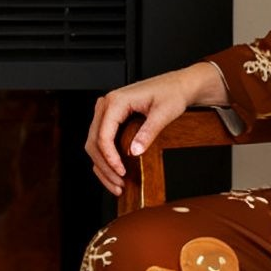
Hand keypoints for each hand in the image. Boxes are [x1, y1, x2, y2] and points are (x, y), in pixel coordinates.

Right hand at [86, 61, 230, 194]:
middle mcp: (106, 105)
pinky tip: (114, 173)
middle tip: (119, 184)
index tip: (121, 173)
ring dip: (102, 167)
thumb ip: (148, 132)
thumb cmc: (171, 93)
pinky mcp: (110, 119)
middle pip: (94, 142)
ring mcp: (106, 112)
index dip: (110, 158)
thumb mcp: (164, 113)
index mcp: (116, 101)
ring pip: (93, 145)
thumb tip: (134, 152)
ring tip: (117, 184)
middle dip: (104, 167)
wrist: (177, 85)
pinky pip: (100, 141)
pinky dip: (105, 159)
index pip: (103, 136)